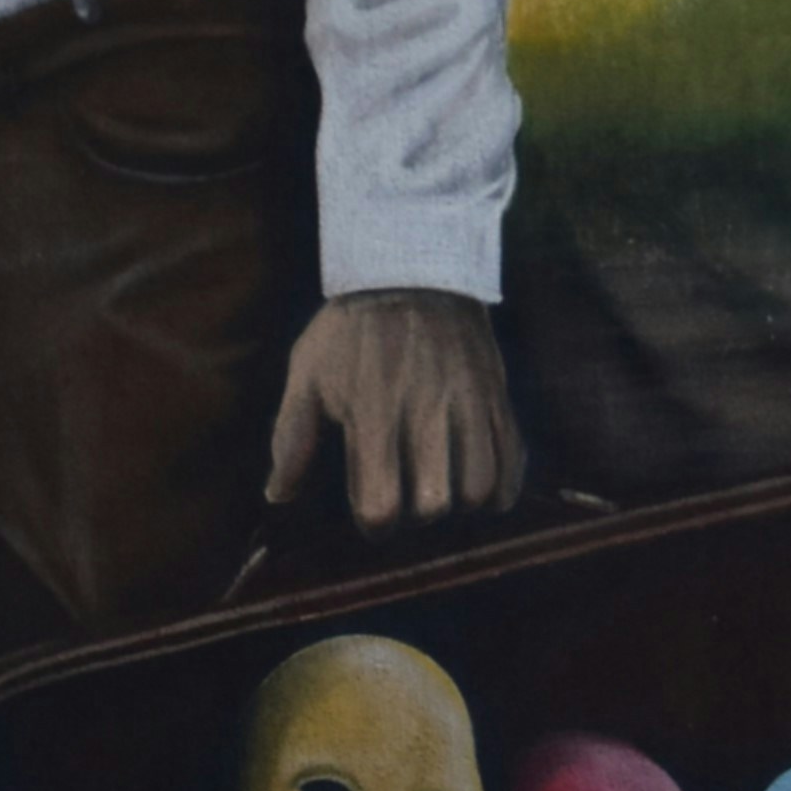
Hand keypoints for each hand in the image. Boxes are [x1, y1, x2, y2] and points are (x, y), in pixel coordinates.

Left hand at [267, 295, 524, 531]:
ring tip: (445, 488)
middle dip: (418, 514)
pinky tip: (479, 482)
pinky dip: (501, 484)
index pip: (381, 503)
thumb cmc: (350, 328)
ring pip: (479, 488)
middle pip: (434, 505)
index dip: (375, 523)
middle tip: (408, 498)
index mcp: (373, 412)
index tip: (372, 513)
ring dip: (460, 501)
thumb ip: (293, 438)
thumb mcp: (308, 373)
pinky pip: (512, 458)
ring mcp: (467, 403)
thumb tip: (278, 495)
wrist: (412, 267)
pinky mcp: (496, 395)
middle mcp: (424, 412)